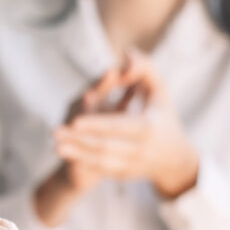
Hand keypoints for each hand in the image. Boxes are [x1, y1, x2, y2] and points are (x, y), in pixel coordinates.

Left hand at [54, 53, 198, 199]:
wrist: (174, 159)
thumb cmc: (163, 116)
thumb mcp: (160, 91)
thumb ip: (145, 68)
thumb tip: (125, 54)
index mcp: (149, 126)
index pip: (120, 126)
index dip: (97, 124)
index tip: (74, 120)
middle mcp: (141, 149)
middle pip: (106, 146)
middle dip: (79, 140)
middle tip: (55, 133)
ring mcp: (132, 165)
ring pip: (100, 161)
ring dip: (76, 153)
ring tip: (56, 146)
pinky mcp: (123, 175)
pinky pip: (101, 170)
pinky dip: (83, 162)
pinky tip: (65, 153)